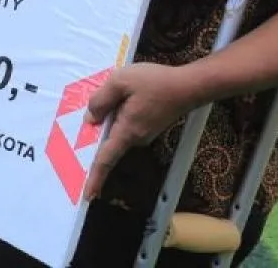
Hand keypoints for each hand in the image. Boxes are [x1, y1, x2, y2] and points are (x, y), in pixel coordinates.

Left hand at [83, 63, 202, 201]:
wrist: (190, 86)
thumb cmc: (155, 82)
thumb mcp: (120, 82)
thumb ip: (101, 100)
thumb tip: (90, 120)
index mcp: (127, 132)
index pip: (106, 159)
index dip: (95, 178)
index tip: (87, 196)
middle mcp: (136, 139)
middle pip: (110, 139)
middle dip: (102, 126)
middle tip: (107, 102)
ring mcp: (145, 134)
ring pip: (119, 129)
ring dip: (114, 114)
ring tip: (122, 91)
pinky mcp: (150, 127)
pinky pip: (128, 124)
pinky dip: (122, 112)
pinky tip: (129, 94)